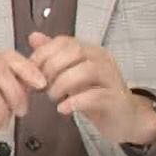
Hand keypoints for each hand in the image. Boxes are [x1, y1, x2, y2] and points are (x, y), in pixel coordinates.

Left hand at [28, 32, 155, 144]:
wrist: (124, 118)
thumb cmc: (94, 95)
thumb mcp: (70, 74)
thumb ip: (53, 56)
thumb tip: (33, 36)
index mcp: (90, 50)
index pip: (64, 41)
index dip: (43, 54)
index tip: (31, 71)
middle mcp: (103, 59)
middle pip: (74, 52)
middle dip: (51, 68)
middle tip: (41, 86)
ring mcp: (112, 78)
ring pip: (86, 71)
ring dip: (62, 84)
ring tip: (52, 97)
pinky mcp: (115, 99)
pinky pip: (95, 96)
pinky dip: (74, 102)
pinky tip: (62, 109)